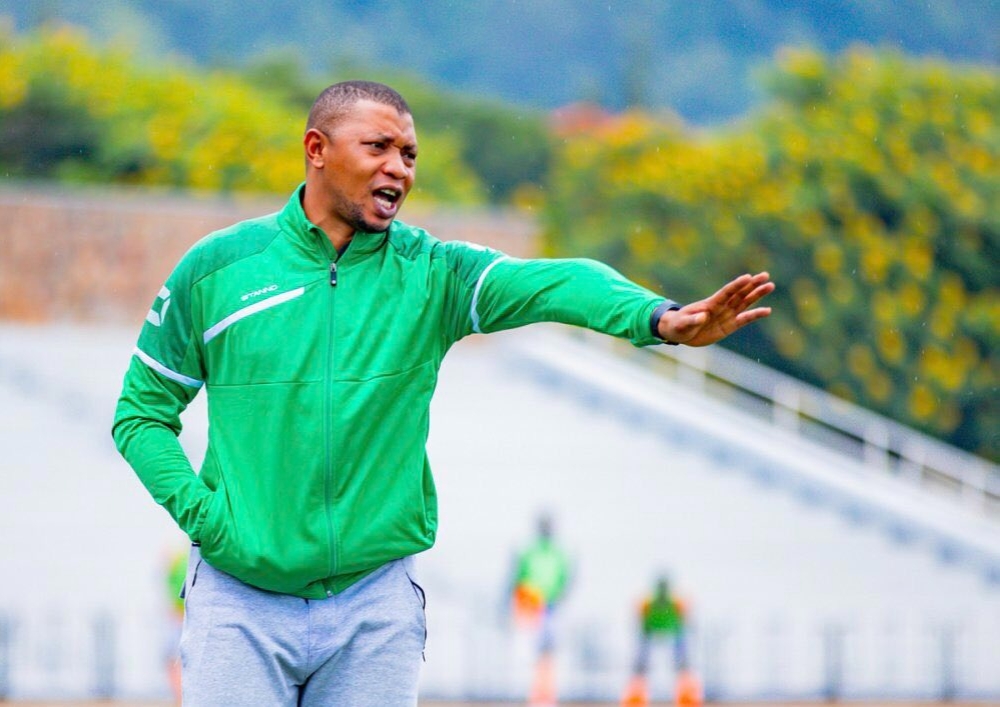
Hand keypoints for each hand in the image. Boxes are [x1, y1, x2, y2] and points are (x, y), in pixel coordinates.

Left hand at [657, 272, 773, 346]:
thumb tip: (703, 316)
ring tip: (770, 286)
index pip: (726, 292)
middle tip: (766, 275)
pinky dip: (755, 315)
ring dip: (757, 295)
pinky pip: (744, 319)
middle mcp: (721, 307)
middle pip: (739, 294)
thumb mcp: (683, 324)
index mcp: (710, 304)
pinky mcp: (729, 326)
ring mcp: (726, 315)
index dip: (737, 285)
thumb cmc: (678, 325)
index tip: (748, 277)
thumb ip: (693, 320)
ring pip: (745, 303)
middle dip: (752, 285)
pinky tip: (767, 310)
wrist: (679, 332)